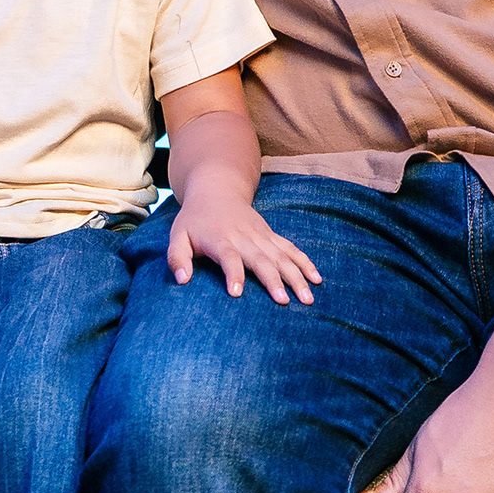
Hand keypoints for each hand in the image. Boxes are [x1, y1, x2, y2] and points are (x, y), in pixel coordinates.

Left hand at [167, 192, 320, 303]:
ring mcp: (260, 235)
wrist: (216, 190)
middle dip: (273, 280)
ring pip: (281, 256)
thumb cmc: (194, 220)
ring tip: (308, 299)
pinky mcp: (270, 235)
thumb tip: (182, 280)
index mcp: (219, 240)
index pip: (228, 257)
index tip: (237, 293)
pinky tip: (316, 279)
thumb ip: (177, 258)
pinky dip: (304, 262)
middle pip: (261, 259)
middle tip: (284, 302)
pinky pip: (290, 249)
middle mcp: (243, 237)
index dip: (233, 274)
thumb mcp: (177, 236)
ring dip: (296, 276)